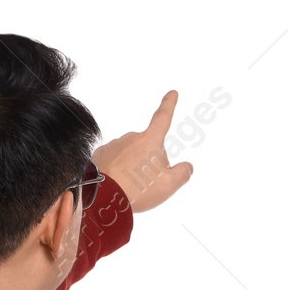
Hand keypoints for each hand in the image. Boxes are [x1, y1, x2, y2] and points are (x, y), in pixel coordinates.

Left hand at [94, 92, 193, 213]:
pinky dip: (118, 170)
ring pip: (130, 155)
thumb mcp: (169, 185)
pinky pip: (115, 160)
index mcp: (150, 140)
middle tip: (146, 183)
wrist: (102, 196)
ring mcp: (115, 145)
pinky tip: (117, 184)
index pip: (163, 118)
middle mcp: (132, 137)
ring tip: (130, 187)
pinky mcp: (101, 154)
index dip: (169, 105)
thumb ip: (183, 173)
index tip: (172, 93)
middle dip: (150, 162)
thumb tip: (187, 166)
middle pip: (148, 147)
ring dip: (133, 168)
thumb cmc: (138, 189)